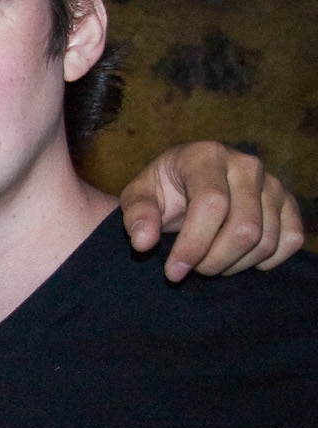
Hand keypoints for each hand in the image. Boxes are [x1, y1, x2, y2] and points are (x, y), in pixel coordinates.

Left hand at [117, 142, 304, 280]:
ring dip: (235, 264)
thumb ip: (136, 215)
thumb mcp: (138, 196)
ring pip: (266, 239)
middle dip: (214, 260)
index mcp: (205, 155)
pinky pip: (291, 239)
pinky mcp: (287, 202)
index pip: (212, 203)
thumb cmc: (162, 190)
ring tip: (208, 263)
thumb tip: (143, 242)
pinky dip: (267, 260)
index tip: (174, 271)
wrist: (187, 183)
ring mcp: (272, 183)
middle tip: (192, 269)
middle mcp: (246, 165)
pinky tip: (240, 259)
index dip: (193, 244)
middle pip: (244, 227)